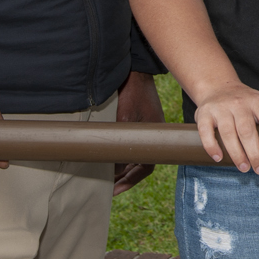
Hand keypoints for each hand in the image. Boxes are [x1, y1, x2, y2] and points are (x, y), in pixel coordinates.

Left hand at [113, 71, 162, 195]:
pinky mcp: (136, 118)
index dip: (130, 181)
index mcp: (154, 135)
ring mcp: (144, 126)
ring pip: (133, 153)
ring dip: (120, 164)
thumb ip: (119, 143)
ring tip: (104, 174)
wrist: (132, 68)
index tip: (114, 190)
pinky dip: (118, 151)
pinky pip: (128, 142)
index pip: (145, 167)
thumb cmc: (131, 92)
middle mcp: (151, 133)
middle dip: (124, 176)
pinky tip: (107, 153)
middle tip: (107, 186)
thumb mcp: (123, 121)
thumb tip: (111, 167)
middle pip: (139, 163)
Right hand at [190, 81, 258, 173]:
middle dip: (255, 153)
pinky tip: (219, 158)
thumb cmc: (243, 104)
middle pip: (247, 130)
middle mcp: (238, 103)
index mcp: (256, 101)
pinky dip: (212, 147)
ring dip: (237, 154)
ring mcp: (220, 108)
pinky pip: (206, 133)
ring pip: (228, 134)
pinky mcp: (204, 114)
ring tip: (244, 167)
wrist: (218, 87)